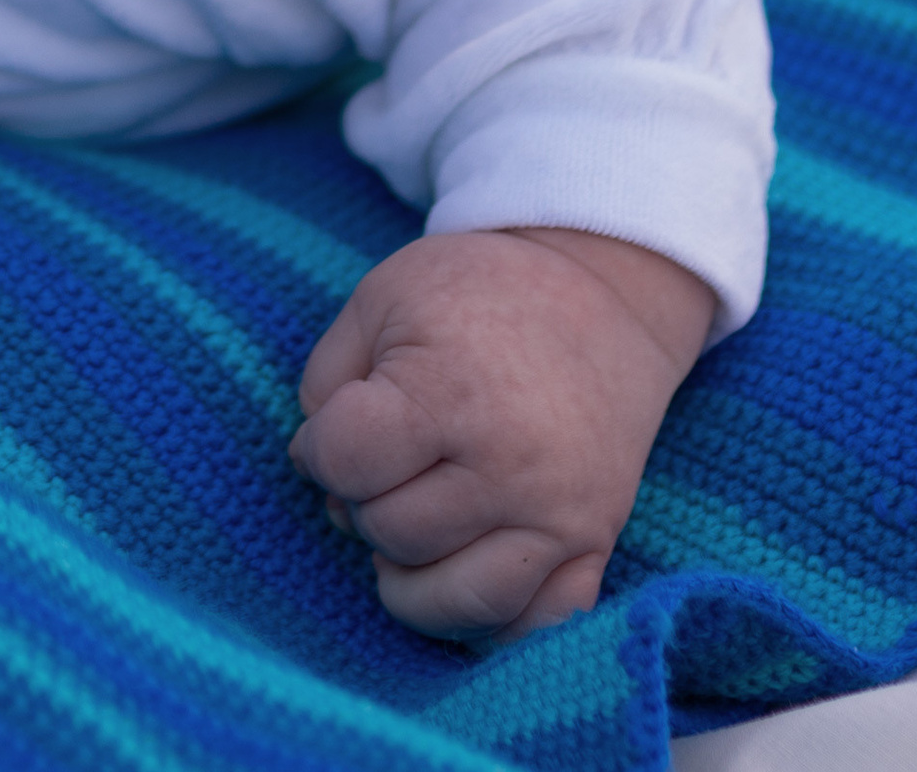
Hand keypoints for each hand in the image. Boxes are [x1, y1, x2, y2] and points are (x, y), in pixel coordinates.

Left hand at [291, 227, 714, 640]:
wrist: (599, 294)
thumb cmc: (476, 291)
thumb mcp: (381, 298)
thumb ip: (326, 380)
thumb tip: (317, 469)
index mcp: (450, 391)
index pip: (347, 462)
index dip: (318, 449)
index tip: (333, 430)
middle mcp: (510, 464)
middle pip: (393, 533)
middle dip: (364, 502)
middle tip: (382, 463)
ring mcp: (560, 514)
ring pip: (459, 601)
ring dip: (411, 575)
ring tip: (407, 524)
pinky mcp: (596, 543)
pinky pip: (536, 625)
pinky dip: (488, 620)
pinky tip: (458, 570)